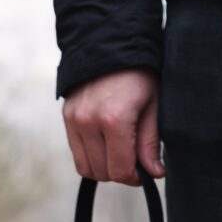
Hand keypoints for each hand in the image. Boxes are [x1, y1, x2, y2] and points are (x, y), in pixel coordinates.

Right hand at [62, 69, 163, 184]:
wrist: (110, 43)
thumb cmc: (139, 74)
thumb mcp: (153, 105)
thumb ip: (150, 143)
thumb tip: (154, 173)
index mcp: (114, 119)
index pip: (118, 170)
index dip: (133, 178)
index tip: (144, 172)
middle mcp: (88, 122)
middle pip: (102, 172)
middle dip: (120, 173)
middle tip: (135, 163)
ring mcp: (74, 120)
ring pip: (86, 167)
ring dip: (104, 168)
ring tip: (120, 154)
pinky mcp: (67, 117)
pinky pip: (77, 153)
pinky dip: (92, 156)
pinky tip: (107, 144)